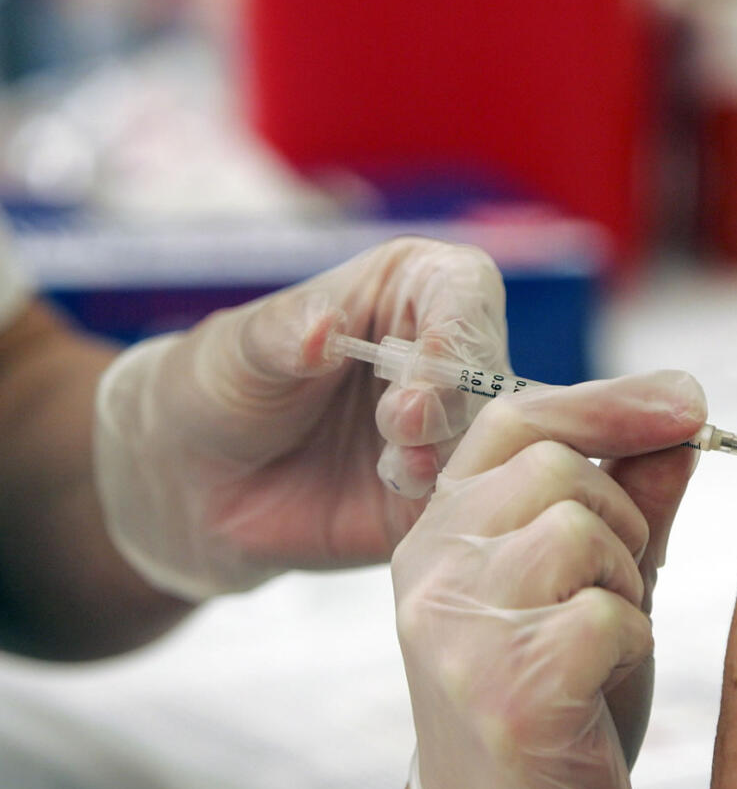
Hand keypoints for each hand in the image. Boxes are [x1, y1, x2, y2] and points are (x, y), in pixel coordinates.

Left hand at [94, 236, 508, 599]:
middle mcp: (444, 352)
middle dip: (452, 399)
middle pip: (489, 367)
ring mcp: (449, 426)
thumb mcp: (237, 349)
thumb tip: (324, 328)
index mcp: (412, 287)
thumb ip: (284, 334)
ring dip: (448, 454)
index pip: (464, 289)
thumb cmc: (219, 385)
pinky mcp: (442, 490)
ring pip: (490, 437)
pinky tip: (397, 498)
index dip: (457, 328)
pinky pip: (471, 497)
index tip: (427, 369)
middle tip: (400, 425)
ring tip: (393, 470)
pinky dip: (445, 501)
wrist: (194, 482)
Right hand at [393, 371, 706, 788]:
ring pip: (583, 531)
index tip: (685, 401)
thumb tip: (680, 413)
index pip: (512, 420)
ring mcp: (457, 630)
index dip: (605, 402)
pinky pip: (608, 614)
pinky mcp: (504, 691)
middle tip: (611, 593)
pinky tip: (597, 687)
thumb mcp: (591, 583)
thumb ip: (628, 498)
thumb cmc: (554, 699)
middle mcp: (430, 571)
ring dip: (624, 586)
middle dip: (619, 525)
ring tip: (600, 643)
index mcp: (438, 534)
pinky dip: (630, 646)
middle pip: (558, 470)